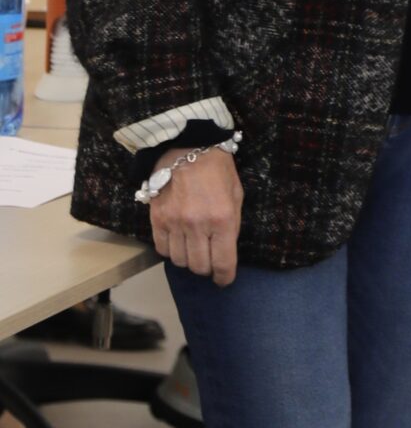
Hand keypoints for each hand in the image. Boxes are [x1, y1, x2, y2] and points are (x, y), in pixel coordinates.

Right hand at [150, 147, 243, 285]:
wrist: (186, 148)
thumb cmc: (218, 171)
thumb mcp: (236, 196)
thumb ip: (232, 225)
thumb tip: (225, 252)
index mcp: (223, 219)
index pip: (223, 262)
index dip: (224, 277)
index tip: (224, 280)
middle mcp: (198, 225)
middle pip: (199, 266)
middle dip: (207, 269)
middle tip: (210, 262)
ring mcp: (175, 223)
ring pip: (179, 261)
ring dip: (188, 260)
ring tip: (194, 249)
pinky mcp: (157, 219)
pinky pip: (162, 249)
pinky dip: (171, 251)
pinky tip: (178, 241)